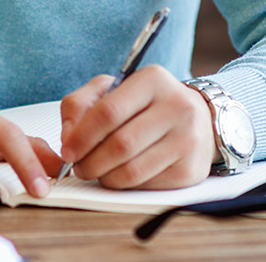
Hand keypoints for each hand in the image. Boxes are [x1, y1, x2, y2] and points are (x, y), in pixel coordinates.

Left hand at [57, 66, 214, 189]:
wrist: (198, 121)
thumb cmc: (148, 105)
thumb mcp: (113, 90)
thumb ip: (81, 104)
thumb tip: (68, 137)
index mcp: (153, 80)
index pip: (108, 112)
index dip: (81, 136)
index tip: (67, 151)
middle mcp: (177, 106)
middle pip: (119, 145)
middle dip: (90, 162)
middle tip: (79, 167)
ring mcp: (188, 138)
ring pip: (131, 170)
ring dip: (105, 177)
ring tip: (97, 172)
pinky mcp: (191, 168)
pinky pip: (146, 185)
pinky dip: (126, 185)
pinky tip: (122, 175)